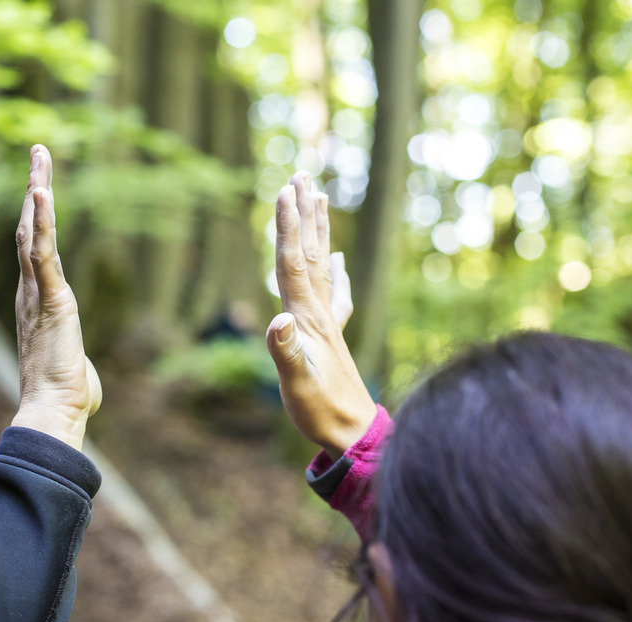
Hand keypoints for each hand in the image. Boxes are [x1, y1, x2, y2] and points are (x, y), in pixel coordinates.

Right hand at [11, 144, 101, 449]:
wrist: (53, 412)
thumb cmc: (65, 397)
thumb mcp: (73, 366)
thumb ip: (75, 361)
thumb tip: (83, 384)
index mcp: (38, 303)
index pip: (35, 250)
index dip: (36, 216)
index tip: (38, 188)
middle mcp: (31, 292)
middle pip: (28, 228)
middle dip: (35, 188)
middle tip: (39, 153)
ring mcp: (38, 293)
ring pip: (32, 231)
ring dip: (37, 191)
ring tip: (40, 156)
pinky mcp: (51, 299)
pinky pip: (42, 253)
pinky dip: (42, 222)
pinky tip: (41, 193)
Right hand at [266, 172, 375, 459]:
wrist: (356, 436)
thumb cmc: (322, 413)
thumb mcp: (296, 385)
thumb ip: (284, 352)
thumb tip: (275, 319)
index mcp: (307, 319)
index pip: (292, 263)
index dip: (287, 226)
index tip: (284, 189)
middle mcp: (320, 314)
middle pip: (308, 254)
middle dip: (303, 214)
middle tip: (301, 175)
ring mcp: (328, 324)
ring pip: (320, 266)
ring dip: (317, 231)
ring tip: (319, 197)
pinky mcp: (333, 338)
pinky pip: (334, 295)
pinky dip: (334, 272)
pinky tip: (337, 260)